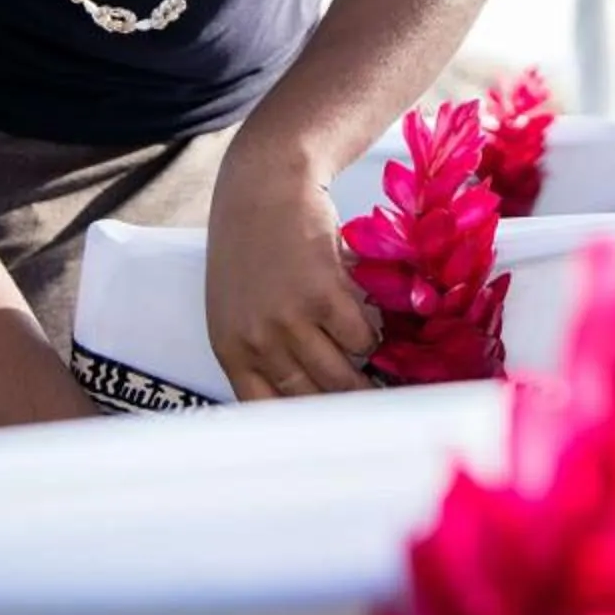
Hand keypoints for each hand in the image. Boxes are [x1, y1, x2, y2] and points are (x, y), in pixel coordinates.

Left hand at [205, 147, 378, 401]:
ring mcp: (289, 318)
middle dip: (344, 405)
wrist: (265, 185)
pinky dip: (374, 336)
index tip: (333, 429)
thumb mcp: (238, 304)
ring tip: (384, 374)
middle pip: (312, 398)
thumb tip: (310, 391)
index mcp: (229, 348)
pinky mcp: (323, 294)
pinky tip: (374, 323)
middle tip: (372, 406)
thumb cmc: (252, 243)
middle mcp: (255, 340)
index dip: (305, 424)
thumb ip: (261, 347)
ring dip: (367, 376)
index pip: (267, 410)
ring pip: (342, 375)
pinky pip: (362, 338)